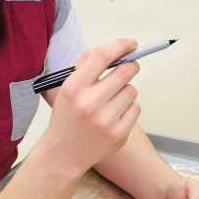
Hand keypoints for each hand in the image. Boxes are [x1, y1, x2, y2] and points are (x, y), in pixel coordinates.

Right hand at [41, 40, 141, 177]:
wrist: (63, 154)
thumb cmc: (67, 115)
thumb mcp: (67, 87)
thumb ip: (87, 64)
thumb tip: (117, 49)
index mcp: (73, 88)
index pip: (102, 57)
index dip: (120, 46)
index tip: (131, 43)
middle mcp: (89, 103)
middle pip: (125, 71)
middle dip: (131, 66)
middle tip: (129, 68)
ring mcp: (105, 121)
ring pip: (132, 90)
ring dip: (125, 91)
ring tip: (111, 101)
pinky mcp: (118, 135)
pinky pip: (136, 108)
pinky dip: (128, 108)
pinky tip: (114, 116)